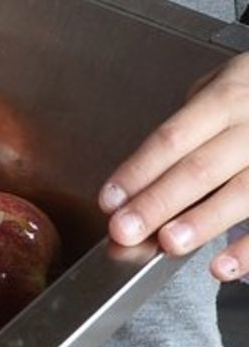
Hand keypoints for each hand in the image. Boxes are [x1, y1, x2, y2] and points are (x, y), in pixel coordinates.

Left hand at [99, 51, 248, 279]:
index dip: (139, 171)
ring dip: (202, 222)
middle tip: (125, 230)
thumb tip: (150, 162)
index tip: (110, 200)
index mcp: (229, 97)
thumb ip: (196, 116)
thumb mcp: (231, 80)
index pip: (173, 138)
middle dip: (158, 202)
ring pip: (242, 192)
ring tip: (169, 243)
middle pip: (200, 168)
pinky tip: (223, 266)